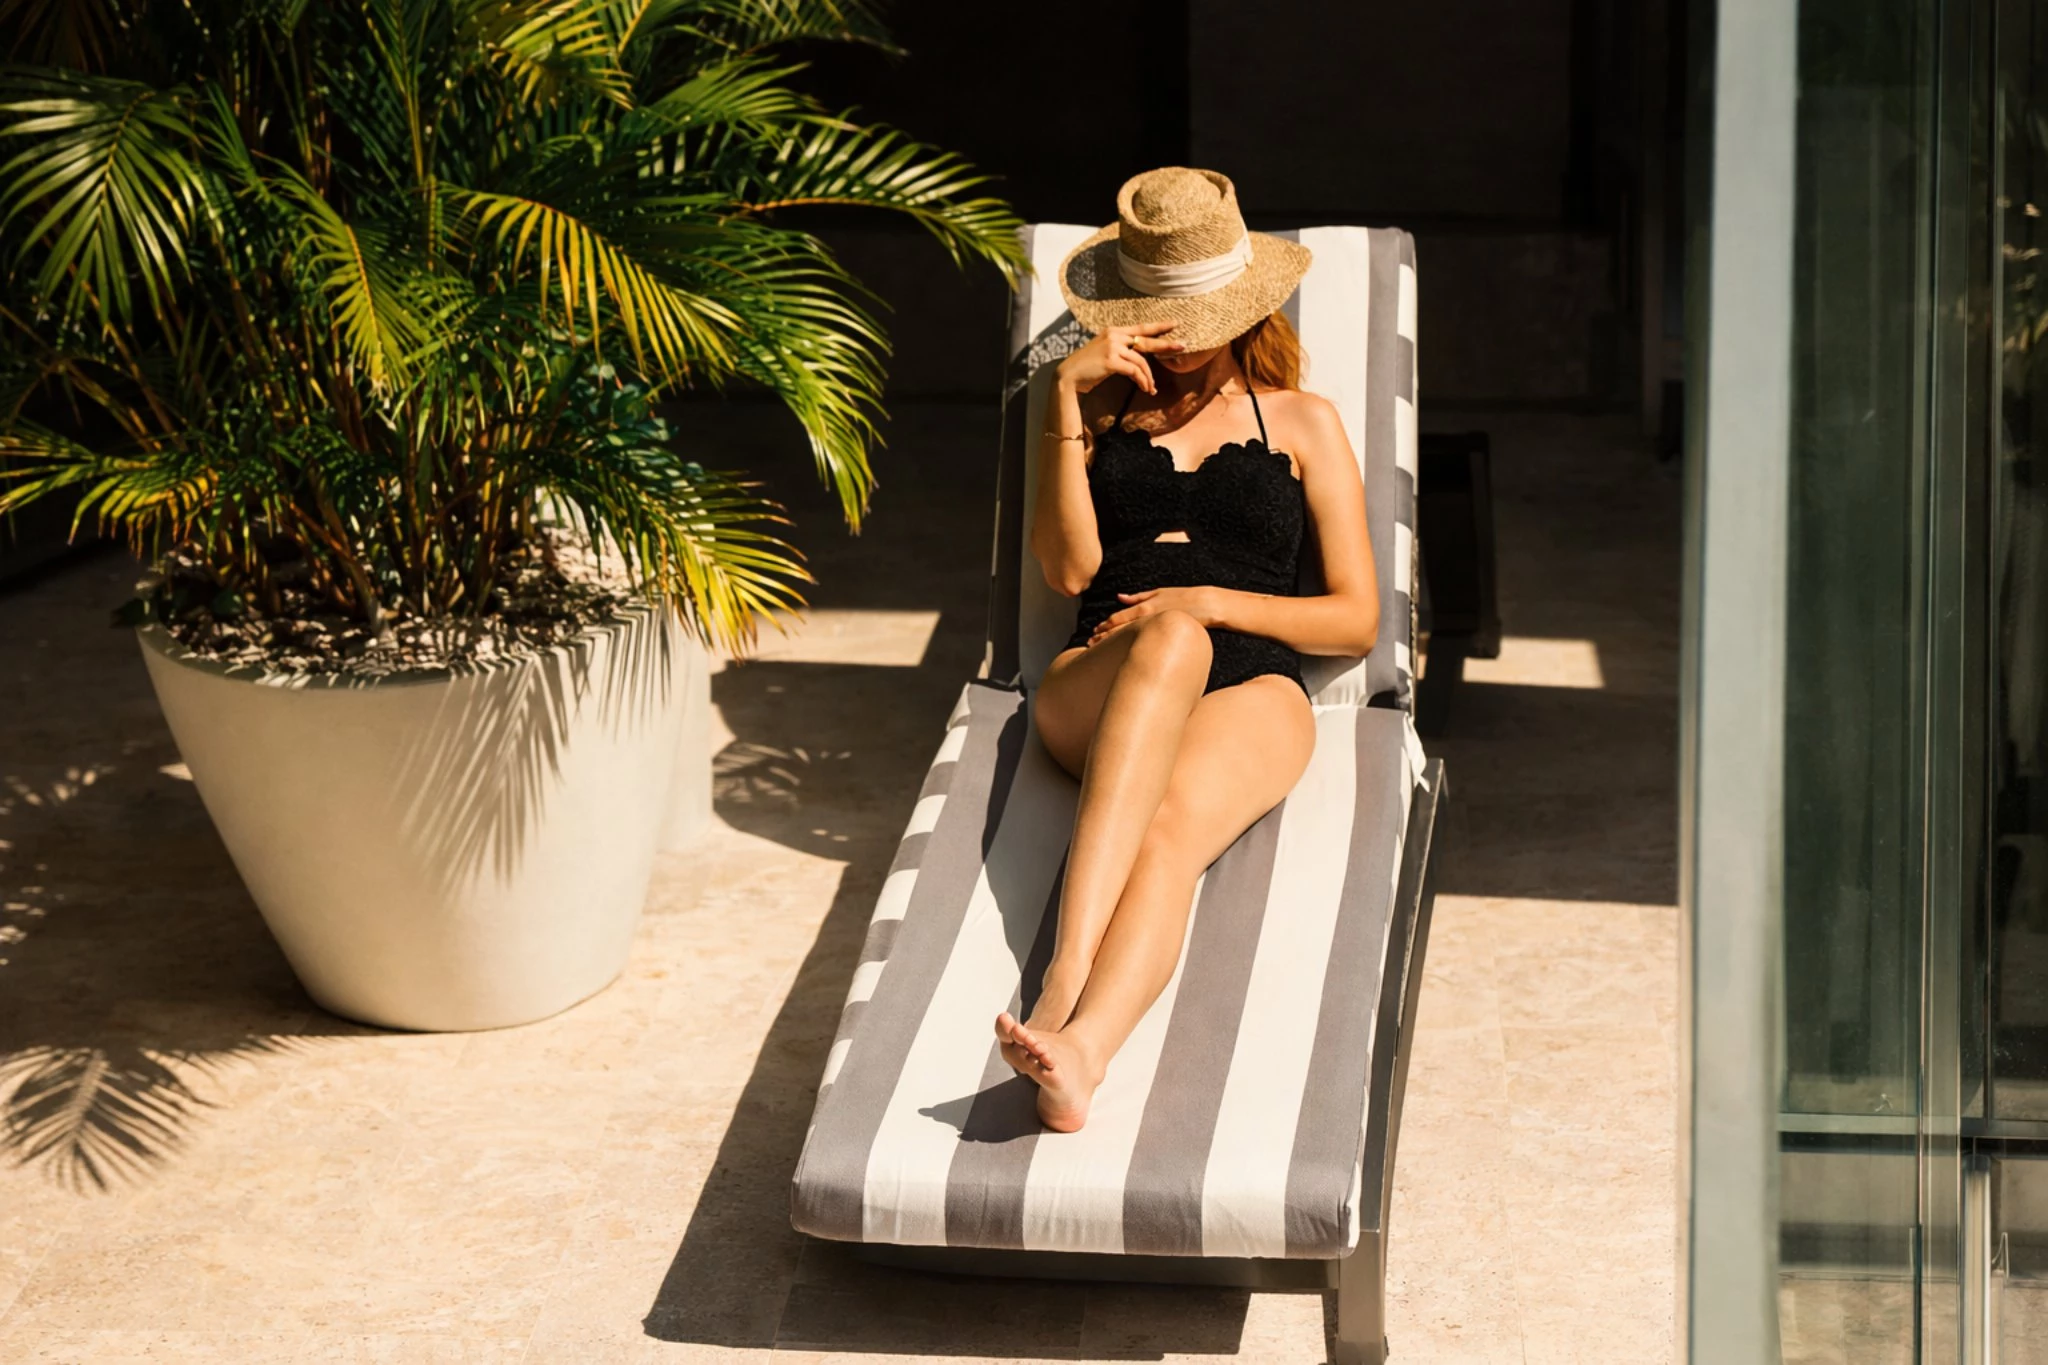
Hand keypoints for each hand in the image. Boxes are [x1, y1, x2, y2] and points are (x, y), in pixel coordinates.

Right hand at [1057, 322, 1182, 396]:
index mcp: (1114, 331)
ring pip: (1141, 362)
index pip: (1141, 328)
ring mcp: (1112, 347)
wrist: (1070, 375)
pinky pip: (1134, 371)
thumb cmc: (1088, 367)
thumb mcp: (1105, 352)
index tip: (1174, 324)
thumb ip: (1121, 350)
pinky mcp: (1111, 360)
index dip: (1158, 326)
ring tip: (1152, 388)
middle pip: (1146, 340)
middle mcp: (1114, 336)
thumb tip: (1139, 360)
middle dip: (1165, 344)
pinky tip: (1145, 388)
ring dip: (1149, 377)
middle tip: (1182, 346)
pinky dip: (1142, 381)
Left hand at [1086, 586, 1225, 645]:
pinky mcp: (1163, 638)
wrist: (1206, 605)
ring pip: (1128, 639)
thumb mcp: (1159, 592)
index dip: (1104, 626)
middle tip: (1089, 644)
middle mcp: (1146, 619)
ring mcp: (1154, 630)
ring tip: (1099, 650)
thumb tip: (1120, 597)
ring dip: (1112, 644)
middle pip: (1119, 630)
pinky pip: (1144, 645)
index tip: (1094, 632)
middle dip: (1103, 637)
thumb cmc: (1183, 597)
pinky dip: (1130, 649)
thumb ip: (1138, 596)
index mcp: (1144, 607)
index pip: (1119, 618)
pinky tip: (1123, 657)